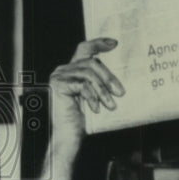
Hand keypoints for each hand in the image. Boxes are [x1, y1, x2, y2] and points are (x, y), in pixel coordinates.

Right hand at [49, 37, 123, 156]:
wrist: (69, 136)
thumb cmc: (82, 119)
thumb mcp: (95, 96)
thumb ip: (99, 82)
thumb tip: (118, 75)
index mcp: (71, 70)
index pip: (84, 49)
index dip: (99, 43)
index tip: (115, 44)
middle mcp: (63, 70)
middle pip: (91, 62)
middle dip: (108, 77)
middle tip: (120, 92)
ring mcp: (59, 76)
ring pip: (88, 74)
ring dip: (103, 90)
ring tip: (111, 105)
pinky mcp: (58, 85)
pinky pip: (82, 85)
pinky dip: (92, 96)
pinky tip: (96, 108)